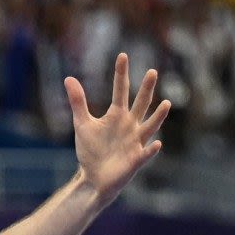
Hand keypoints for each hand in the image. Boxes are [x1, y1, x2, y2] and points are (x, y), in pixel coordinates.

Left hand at [65, 54, 171, 202]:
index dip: (121, 74)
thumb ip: (78, 102)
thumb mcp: (82, 124)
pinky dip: (151, 149)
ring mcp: (134, 142)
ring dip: (158, 116)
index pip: (120, 90)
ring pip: (150, 126)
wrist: (93, 178)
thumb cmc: (91, 150)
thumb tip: (68, 78)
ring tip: (166, 104)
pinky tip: (157, 143)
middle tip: (152, 72)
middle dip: (146, 89)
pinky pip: (145, 153)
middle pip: (140, 104)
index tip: (122, 56)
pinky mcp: (135, 159)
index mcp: (117, 115)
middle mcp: (130, 125)